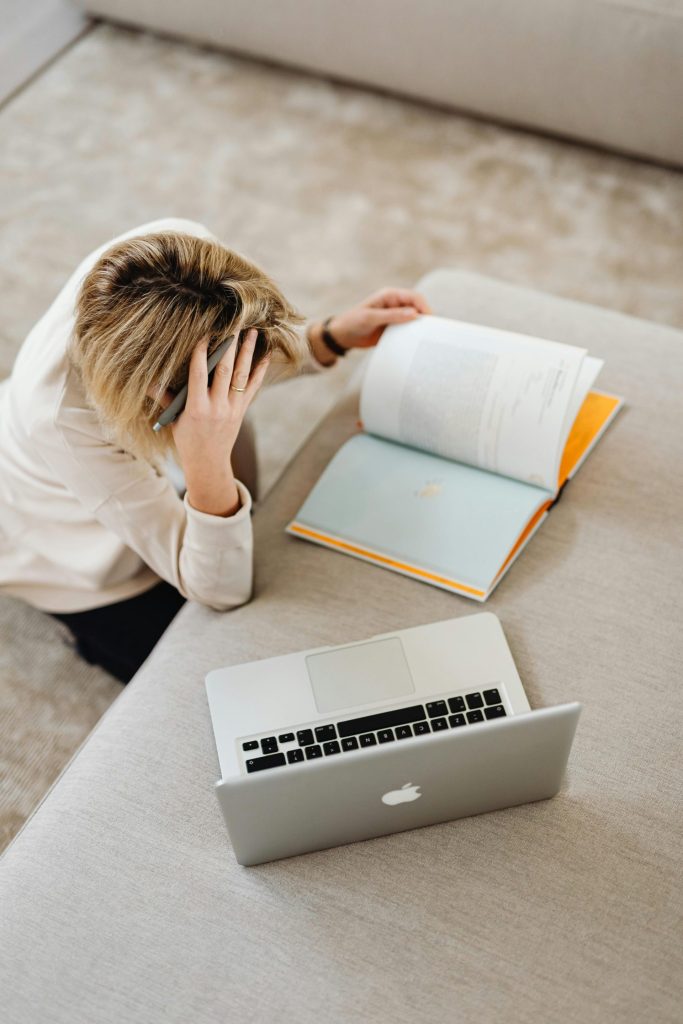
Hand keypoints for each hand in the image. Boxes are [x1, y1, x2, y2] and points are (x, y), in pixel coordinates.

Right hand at [154, 329, 269, 515]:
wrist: (208, 463)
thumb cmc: (187, 440)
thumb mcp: (174, 420)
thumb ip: (164, 398)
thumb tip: (147, 380)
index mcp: (197, 409)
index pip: (199, 374)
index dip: (202, 353)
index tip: (204, 334)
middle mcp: (217, 407)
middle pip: (225, 371)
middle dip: (229, 347)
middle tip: (233, 324)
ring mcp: (233, 408)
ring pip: (242, 376)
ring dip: (247, 352)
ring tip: (252, 332)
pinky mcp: (242, 410)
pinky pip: (253, 387)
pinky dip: (260, 370)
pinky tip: (265, 355)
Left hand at [327, 287, 431, 349]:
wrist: (343, 336)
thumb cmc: (353, 322)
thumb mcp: (371, 318)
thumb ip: (392, 315)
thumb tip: (415, 314)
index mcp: (390, 296)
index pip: (414, 297)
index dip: (424, 307)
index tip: (430, 320)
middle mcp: (395, 305)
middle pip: (418, 308)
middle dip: (426, 318)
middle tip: (432, 331)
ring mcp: (396, 317)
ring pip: (415, 320)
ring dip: (420, 328)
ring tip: (427, 339)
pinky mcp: (394, 328)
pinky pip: (408, 331)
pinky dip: (413, 336)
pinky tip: (416, 344)